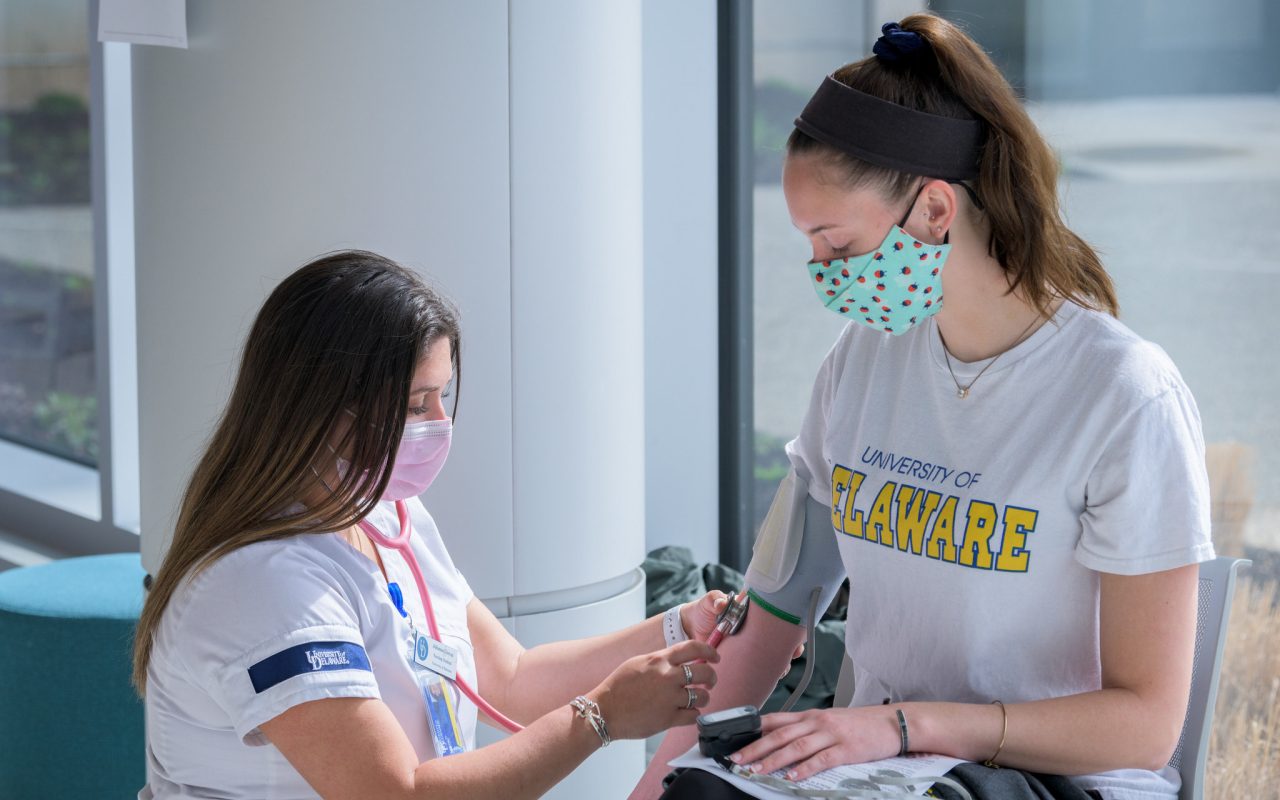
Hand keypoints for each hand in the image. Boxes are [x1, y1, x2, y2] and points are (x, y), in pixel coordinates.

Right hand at [589, 640, 719, 740]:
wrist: (604, 711)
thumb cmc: (617, 687)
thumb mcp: (638, 663)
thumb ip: (659, 660)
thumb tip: (677, 660)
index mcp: (659, 660)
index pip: (693, 647)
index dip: (709, 650)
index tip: (715, 656)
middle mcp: (667, 677)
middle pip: (704, 671)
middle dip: (712, 676)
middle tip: (710, 681)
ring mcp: (669, 699)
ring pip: (702, 696)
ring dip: (704, 697)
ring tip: (698, 698)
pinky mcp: (668, 719)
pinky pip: (693, 715)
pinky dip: (694, 714)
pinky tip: (688, 712)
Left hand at [679, 592, 804, 663]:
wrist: (688, 630)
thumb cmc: (702, 612)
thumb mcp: (709, 603)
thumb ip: (715, 600)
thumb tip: (721, 604)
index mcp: (751, 613)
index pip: (775, 616)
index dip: (787, 623)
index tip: (794, 629)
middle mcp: (755, 630)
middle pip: (779, 638)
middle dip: (791, 645)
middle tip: (795, 651)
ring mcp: (750, 646)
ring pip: (772, 655)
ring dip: (782, 661)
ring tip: (784, 668)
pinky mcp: (742, 660)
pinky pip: (757, 667)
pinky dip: (766, 672)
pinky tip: (770, 677)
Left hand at [726, 706, 900, 780]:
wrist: (891, 722)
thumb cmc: (859, 724)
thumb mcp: (828, 720)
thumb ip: (806, 729)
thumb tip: (779, 740)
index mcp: (811, 715)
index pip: (776, 720)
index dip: (754, 730)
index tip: (736, 740)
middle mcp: (817, 721)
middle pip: (780, 734)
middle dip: (756, 748)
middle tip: (738, 759)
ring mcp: (831, 734)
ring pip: (797, 746)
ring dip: (774, 759)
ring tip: (758, 770)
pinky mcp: (845, 749)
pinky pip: (821, 759)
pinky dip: (804, 768)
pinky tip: (792, 777)